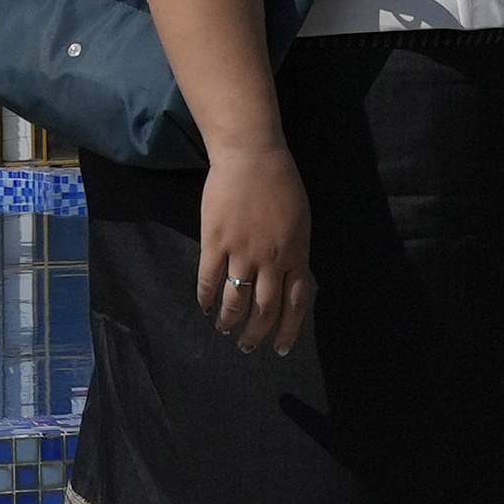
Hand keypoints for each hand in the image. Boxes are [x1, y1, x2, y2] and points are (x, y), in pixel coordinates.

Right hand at [192, 138, 315, 360]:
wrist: (251, 156)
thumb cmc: (280, 183)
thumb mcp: (300, 222)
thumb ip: (295, 252)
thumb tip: (290, 279)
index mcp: (296, 255)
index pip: (295, 304)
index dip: (287, 329)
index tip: (279, 347)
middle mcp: (271, 261)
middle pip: (264, 309)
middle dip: (255, 334)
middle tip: (247, 347)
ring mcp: (242, 253)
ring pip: (235, 300)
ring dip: (229, 320)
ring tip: (223, 329)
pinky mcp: (215, 242)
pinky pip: (209, 278)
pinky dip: (205, 297)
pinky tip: (203, 305)